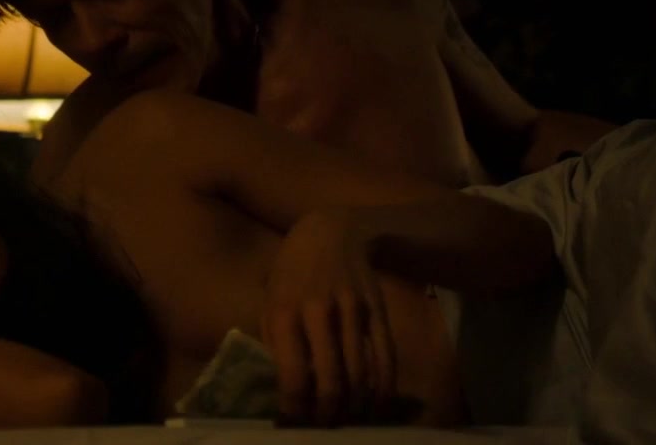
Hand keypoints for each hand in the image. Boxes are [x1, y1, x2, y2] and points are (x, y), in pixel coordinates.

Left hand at [260, 207, 396, 426]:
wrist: (333, 230)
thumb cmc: (292, 271)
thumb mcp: (270, 300)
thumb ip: (273, 343)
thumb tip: (282, 392)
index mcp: (284, 313)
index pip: (292, 377)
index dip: (295, 411)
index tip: (293, 427)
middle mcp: (319, 313)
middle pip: (331, 382)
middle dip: (327, 416)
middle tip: (323, 429)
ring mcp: (352, 311)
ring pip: (360, 375)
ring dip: (354, 408)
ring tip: (346, 422)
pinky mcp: (377, 310)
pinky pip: (386, 357)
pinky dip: (384, 389)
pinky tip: (376, 407)